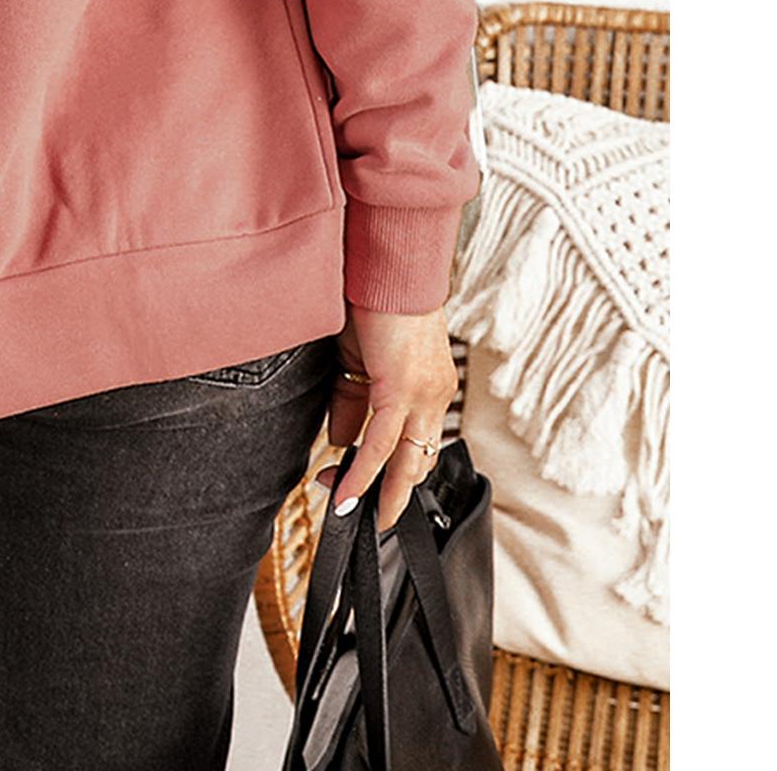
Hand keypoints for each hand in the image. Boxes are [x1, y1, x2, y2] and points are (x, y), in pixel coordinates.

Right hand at [317, 303, 457, 529]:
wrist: (388, 262)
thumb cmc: (374, 297)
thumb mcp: (360, 356)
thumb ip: (353, 399)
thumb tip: (341, 438)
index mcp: (430, 387)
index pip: (413, 444)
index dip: (388, 471)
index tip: (360, 486)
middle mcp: (435, 395)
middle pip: (415, 461)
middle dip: (385, 491)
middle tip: (357, 510)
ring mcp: (424, 395)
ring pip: (404, 461)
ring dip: (376, 490)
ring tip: (350, 512)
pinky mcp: (402, 389)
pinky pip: (381, 443)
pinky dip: (362, 472)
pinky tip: (343, 491)